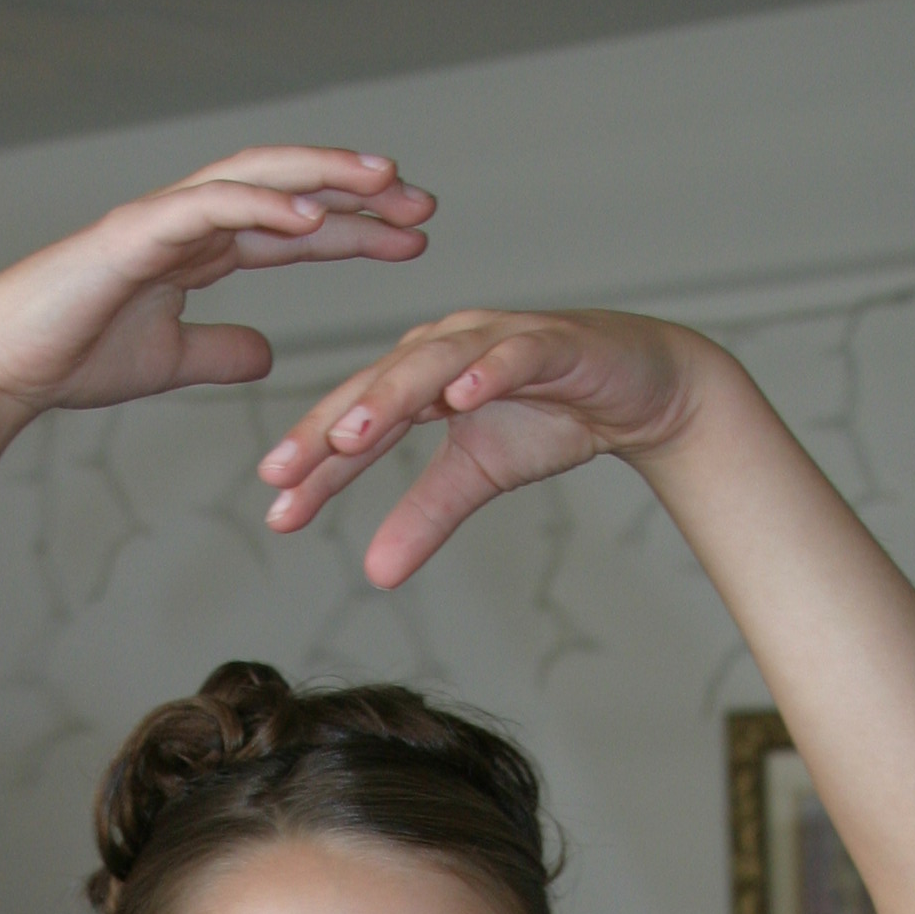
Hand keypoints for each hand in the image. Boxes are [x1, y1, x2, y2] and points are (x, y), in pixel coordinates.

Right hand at [0, 149, 434, 430]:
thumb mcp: (169, 361)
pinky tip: (312, 211)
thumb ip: (219, 351)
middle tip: (422, 204)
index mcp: (197, 248)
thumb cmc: (70, 359)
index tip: (411, 236)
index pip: (292, 226)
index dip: (354, 227)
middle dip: (358, 193)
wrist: (1, 368)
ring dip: (324, 176)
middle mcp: (187, 221)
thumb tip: (267, 353)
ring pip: (257, 179)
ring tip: (383, 183)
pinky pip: (210, 205)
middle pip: (289, 190)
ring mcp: (162, 218)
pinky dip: (263, 203)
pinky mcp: (135, 232)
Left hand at [258, 309, 699, 586]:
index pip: (356, 423)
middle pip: (375, 388)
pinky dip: (487, 371)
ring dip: (390, 397)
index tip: (276, 510)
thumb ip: (424, 517)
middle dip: (327, 430)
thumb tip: (374, 574)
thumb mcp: (477, 476)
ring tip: (353, 436)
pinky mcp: (552, 341)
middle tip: (283, 472)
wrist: (638, 391)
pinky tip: (461, 397)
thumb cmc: (552, 416)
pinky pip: (513, 354)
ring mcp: (496, 339)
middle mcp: (446, 348)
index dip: (315, 465)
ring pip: (433, 364)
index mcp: (421, 378)